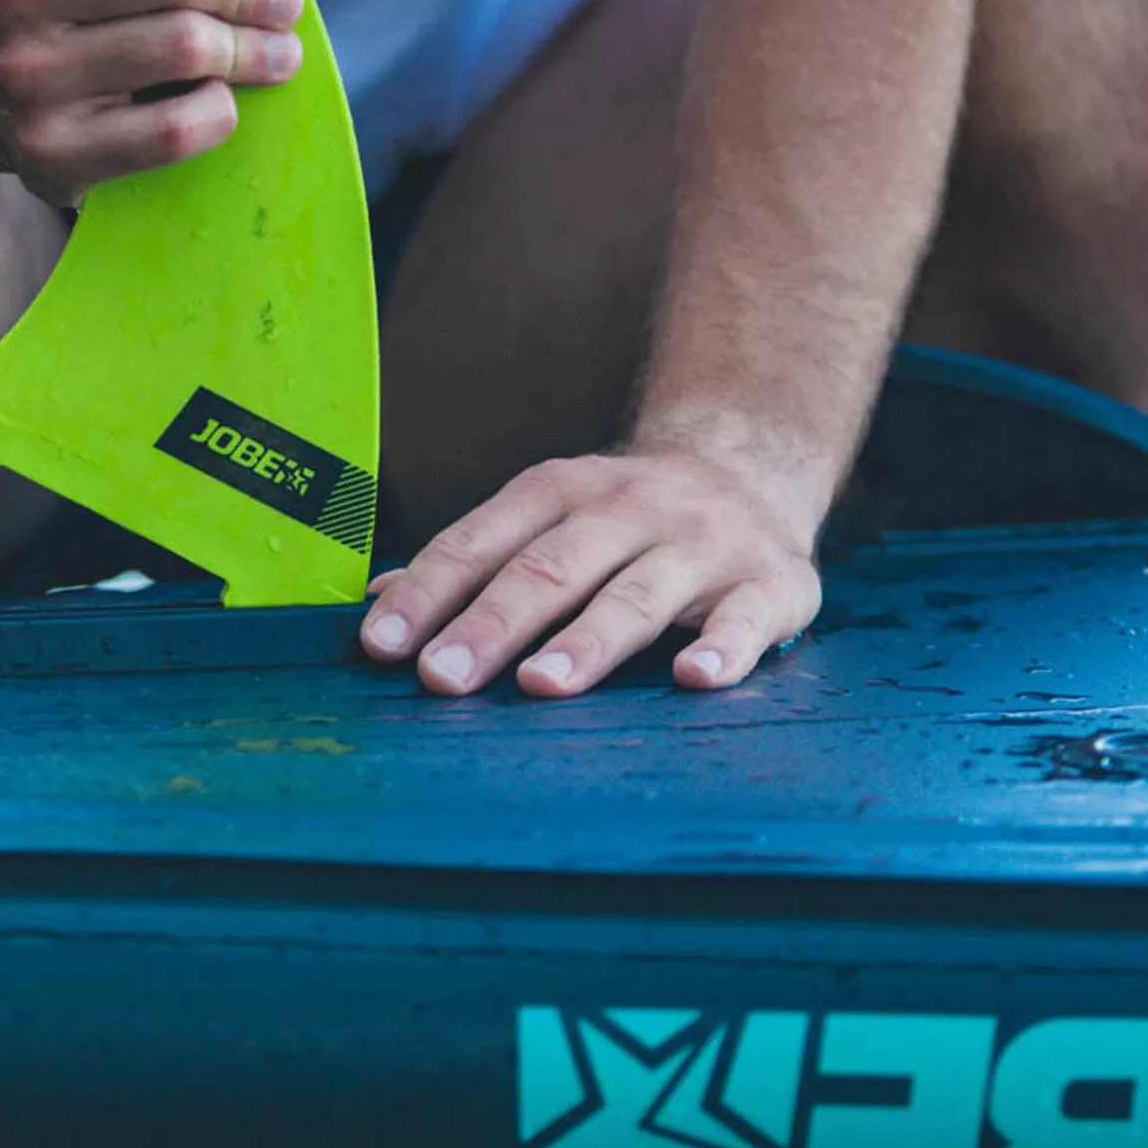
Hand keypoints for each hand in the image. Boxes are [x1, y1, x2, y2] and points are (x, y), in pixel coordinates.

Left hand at [360, 450, 824, 697]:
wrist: (754, 462)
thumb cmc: (625, 515)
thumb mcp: (547, 516)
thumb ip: (473, 560)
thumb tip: (376, 603)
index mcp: (560, 492)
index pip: (481, 543)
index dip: (427, 593)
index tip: (380, 645)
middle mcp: (628, 509)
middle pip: (550, 568)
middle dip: (491, 624)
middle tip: (441, 676)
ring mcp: (701, 545)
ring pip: (636, 595)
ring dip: (587, 641)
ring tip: (540, 685)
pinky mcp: (771, 581)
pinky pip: (745, 617)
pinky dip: (723, 647)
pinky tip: (695, 678)